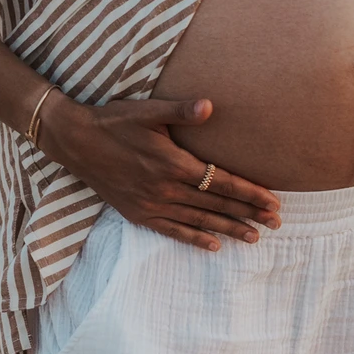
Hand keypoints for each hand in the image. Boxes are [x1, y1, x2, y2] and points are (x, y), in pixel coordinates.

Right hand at [42, 93, 281, 250]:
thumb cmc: (114, 121)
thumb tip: (211, 107)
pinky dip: (194, 239)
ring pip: (199, 221)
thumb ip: (181, 110)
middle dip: (248, 214)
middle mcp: (166, 189)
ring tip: (254, 238)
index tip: (273, 202)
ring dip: (229, 229)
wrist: (76, 142)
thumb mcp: (147, 111)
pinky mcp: (138, 214)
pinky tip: (213, 246)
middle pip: (216, 205)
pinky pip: (172, 231)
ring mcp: (152, 205)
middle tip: (277, 224)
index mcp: (173, 163)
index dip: (250, 193)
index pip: (221, 181)